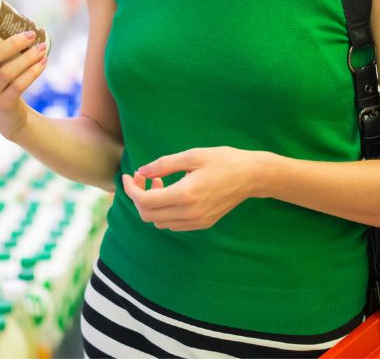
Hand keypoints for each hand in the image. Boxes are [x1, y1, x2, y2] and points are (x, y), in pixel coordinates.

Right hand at [0, 13, 46, 139]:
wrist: (7, 117)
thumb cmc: (0, 81)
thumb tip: (16, 17)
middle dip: (12, 44)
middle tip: (30, 35)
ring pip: (7, 72)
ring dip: (28, 58)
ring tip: (42, 48)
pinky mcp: (2, 104)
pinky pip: (19, 85)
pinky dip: (33, 72)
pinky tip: (43, 62)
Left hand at [120, 147, 262, 231]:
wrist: (251, 176)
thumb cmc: (223, 160)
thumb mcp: (192, 155)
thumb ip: (163, 165)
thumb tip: (140, 172)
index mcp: (185, 194)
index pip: (144, 201)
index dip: (130, 189)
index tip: (128, 176)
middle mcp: (190, 213)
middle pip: (148, 215)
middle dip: (138, 196)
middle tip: (142, 178)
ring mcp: (197, 221)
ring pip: (159, 222)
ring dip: (152, 204)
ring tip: (160, 183)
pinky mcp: (203, 223)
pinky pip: (173, 224)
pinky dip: (164, 211)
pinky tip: (172, 193)